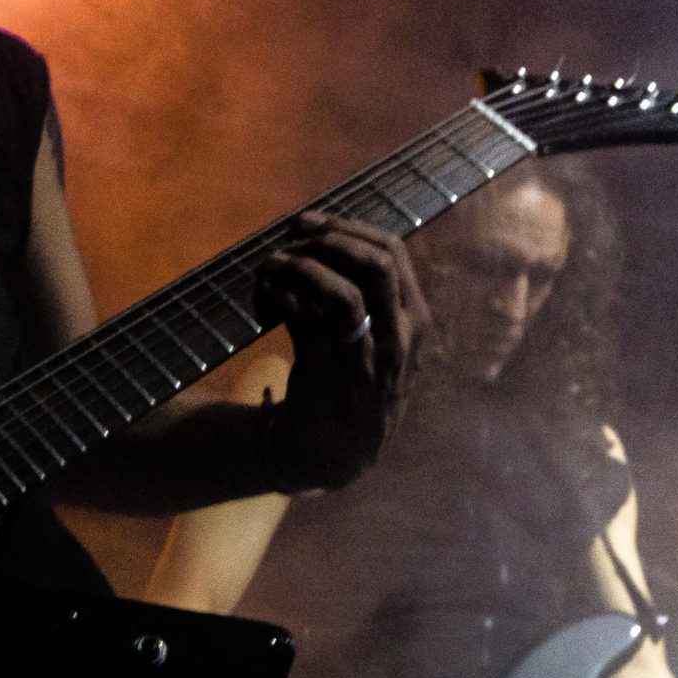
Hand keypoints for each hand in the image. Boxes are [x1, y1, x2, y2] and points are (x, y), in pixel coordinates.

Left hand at [252, 213, 428, 489]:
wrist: (331, 454)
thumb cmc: (349, 384)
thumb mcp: (375, 338)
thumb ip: (364, 293)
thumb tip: (318, 232)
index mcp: (414, 320)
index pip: (393, 251)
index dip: (346, 226)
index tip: (308, 223)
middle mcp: (399, 338)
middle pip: (376, 263)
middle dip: (327, 240)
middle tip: (289, 243)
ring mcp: (367, 360)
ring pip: (343, 292)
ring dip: (299, 268)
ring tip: (270, 270)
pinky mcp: (330, 378)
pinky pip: (305, 321)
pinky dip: (279, 299)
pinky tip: (263, 305)